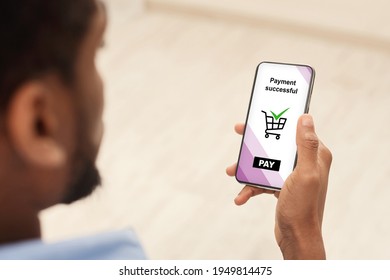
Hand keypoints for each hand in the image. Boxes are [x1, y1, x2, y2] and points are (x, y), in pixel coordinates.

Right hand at [226, 114, 331, 258]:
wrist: (297, 237)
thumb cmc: (303, 207)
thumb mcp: (304, 174)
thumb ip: (306, 146)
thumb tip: (305, 117)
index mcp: (314, 156)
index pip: (296, 130)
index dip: (278, 122)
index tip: (260, 118)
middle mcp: (305, 163)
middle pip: (277, 145)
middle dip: (256, 143)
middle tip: (239, 133)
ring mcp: (292, 176)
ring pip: (267, 162)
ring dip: (248, 167)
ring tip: (231, 171)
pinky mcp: (282, 187)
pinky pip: (264, 181)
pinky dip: (251, 187)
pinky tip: (240, 197)